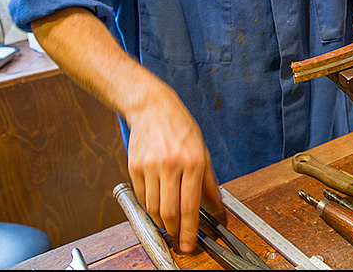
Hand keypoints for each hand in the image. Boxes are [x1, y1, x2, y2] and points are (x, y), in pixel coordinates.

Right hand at [126, 79, 220, 253]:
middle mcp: (171, 164)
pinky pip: (141, 197)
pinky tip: (157, 206)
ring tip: (168, 224)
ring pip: (153, 208)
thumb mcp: (203, 150)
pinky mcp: (135, 166)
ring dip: (161, 222)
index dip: (189, 230)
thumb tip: (217, 206)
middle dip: (174, 231)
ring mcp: (151, 166)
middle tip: (178, 238)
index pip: (190, 206)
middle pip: (170, 212)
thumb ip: (209, 182)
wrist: (153, 108)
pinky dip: (149, 207)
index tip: (189, 244)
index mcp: (193, 161)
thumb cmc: (180, 127)